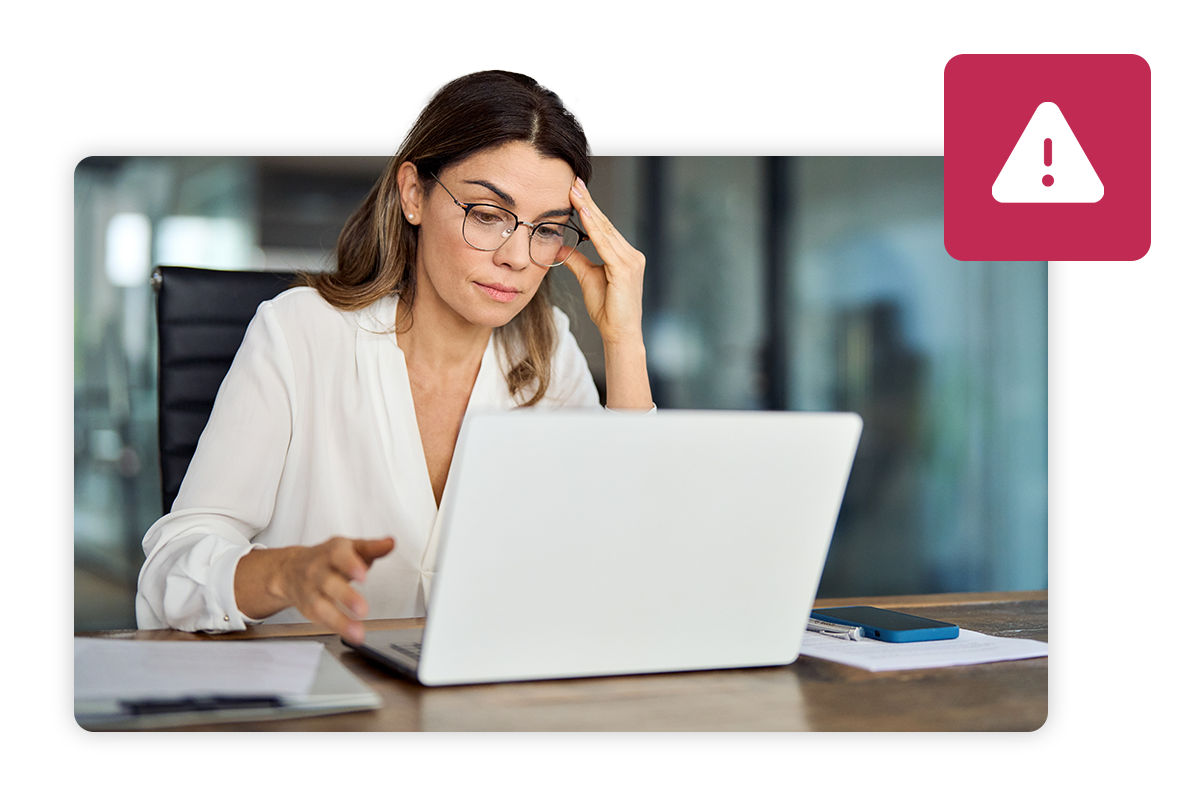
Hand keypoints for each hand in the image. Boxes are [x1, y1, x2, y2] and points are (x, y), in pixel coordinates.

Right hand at [239, 536, 394, 644]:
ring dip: (339, 621)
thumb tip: (390, 544)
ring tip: (357, 632)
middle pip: (328, 583)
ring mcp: (310, 591)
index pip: (338, 556)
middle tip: (362, 609)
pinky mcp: (308, 608)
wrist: (290, 569)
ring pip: (321, 606)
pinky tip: (350, 634)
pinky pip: (320, 620)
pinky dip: (335, 628)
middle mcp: (317, 571)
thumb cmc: (326, 557)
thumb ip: (371, 547)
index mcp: (331, 552)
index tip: (362, 575)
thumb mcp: (350, 547)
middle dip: (345, 596)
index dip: (350, 565)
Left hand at [563, 177, 646, 345]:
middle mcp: (631, 254)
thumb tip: (559, 247)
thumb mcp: (587, 278)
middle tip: (574, 181)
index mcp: (624, 256)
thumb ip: (576, 260)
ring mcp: (631, 260)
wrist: (619, 333)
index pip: (603, 227)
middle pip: (605, 223)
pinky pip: (606, 244)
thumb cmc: (608, 310)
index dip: (589, 207)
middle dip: (588, 201)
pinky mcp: (625, 268)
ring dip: (589, 209)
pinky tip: (584, 213)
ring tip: (575, 191)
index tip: (575, 190)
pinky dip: (594, 227)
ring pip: (605, 230)